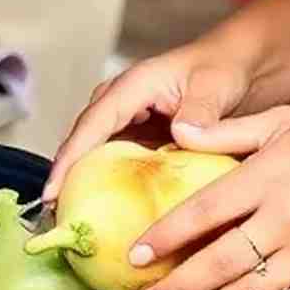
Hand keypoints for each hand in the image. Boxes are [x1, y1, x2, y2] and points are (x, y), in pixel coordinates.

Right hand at [44, 39, 256, 200]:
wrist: (235, 66)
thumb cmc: (224, 68)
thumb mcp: (215, 86)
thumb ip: (200, 110)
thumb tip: (181, 136)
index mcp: (133, 86)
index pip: (93, 124)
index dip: (70, 158)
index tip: (53, 191)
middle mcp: (120, 101)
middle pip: (83, 141)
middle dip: (65, 178)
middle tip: (54, 220)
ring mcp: (126, 119)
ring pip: (94, 153)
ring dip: (82, 183)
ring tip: (70, 223)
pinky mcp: (136, 136)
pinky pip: (114, 161)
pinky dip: (107, 184)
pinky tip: (107, 214)